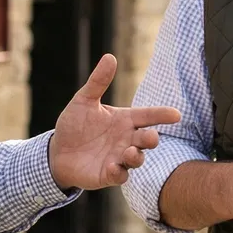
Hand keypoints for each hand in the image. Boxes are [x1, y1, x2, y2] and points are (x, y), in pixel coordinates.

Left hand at [48, 54, 181, 190]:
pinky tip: (113, 167)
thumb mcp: (84, 101)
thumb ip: (98, 82)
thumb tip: (110, 56)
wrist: (57, 152)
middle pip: (147, 139)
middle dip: (151, 139)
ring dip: (136, 156)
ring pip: (137, 159)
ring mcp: (119, 158)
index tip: (176, 115)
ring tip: (129, 152)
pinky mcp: (108, 174)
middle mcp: (126, 139)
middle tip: (151, 137)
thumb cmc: (74, 124)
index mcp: (124, 120)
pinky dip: (119, 173)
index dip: (162, 115)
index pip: (148, 116)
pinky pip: (120, 176)